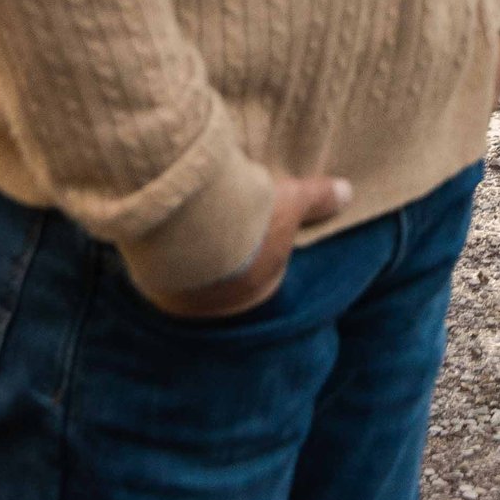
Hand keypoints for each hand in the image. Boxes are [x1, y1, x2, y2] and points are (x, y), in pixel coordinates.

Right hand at [139, 174, 351, 317]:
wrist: (188, 218)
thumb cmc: (248, 217)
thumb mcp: (290, 201)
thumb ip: (317, 200)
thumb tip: (347, 193)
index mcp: (255, 290)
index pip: (263, 278)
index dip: (263, 252)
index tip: (257, 232)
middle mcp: (217, 306)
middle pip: (224, 284)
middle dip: (226, 261)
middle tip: (226, 230)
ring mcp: (181, 299)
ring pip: (189, 283)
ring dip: (192, 262)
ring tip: (193, 229)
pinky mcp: (152, 284)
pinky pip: (160, 273)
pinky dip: (164, 255)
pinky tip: (166, 231)